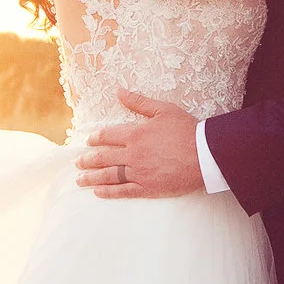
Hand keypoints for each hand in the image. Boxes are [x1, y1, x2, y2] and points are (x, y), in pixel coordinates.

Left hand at [74, 91, 203, 197]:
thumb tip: (118, 91)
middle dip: (88, 160)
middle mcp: (133, 154)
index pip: (107, 136)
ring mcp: (139, 173)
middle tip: (78, 162)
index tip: (88, 141)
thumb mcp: (163, 110)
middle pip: (103, 157)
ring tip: (80, 180)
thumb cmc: (187, 130)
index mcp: (135, 134)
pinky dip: (109, 192)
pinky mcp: (148, 188)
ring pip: (109, 176)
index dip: (95, 138)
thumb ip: (139, 102)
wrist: (205, 155)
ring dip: (92, 177)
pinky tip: (98, 192)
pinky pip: (123, 191)